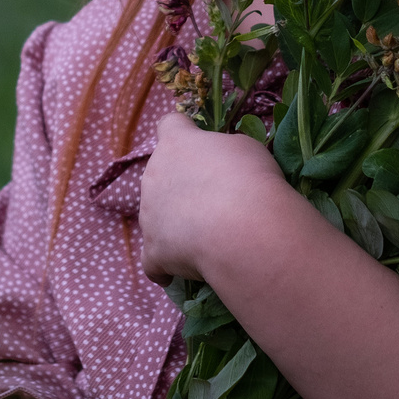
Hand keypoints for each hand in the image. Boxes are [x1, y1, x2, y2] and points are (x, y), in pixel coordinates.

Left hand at [138, 110, 289, 283]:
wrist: (240, 227)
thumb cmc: (249, 178)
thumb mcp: (246, 149)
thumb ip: (225, 151)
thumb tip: (221, 163)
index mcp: (176, 143)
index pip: (170, 125)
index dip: (182, 133)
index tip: (196, 143)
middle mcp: (154, 174)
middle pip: (160, 174)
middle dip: (179, 185)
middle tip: (212, 199)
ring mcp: (148, 214)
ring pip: (154, 216)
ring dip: (173, 224)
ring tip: (205, 240)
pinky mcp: (152, 250)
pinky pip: (152, 261)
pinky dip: (162, 266)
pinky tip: (175, 274)